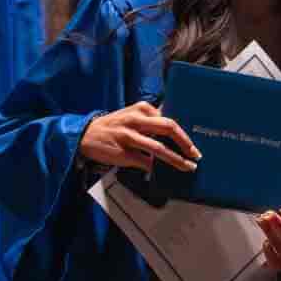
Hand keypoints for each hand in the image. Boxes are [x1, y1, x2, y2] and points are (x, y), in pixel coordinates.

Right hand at [78, 102, 198, 172]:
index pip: (169, 118)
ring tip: (187, 166)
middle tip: (196, 154)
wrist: (84, 135)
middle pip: (168, 128)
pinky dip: (156, 168)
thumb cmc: (114, 126)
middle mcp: (136, 120)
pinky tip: (164, 173)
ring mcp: (128, 136)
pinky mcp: (122, 152)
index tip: (194, 143)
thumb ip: (152, 120)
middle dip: (186, 143)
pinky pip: (145, 162)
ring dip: (176, 159)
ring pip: (159, 148)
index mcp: (142, 108)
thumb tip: (177, 133)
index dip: (184, 132)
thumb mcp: (132, 115)